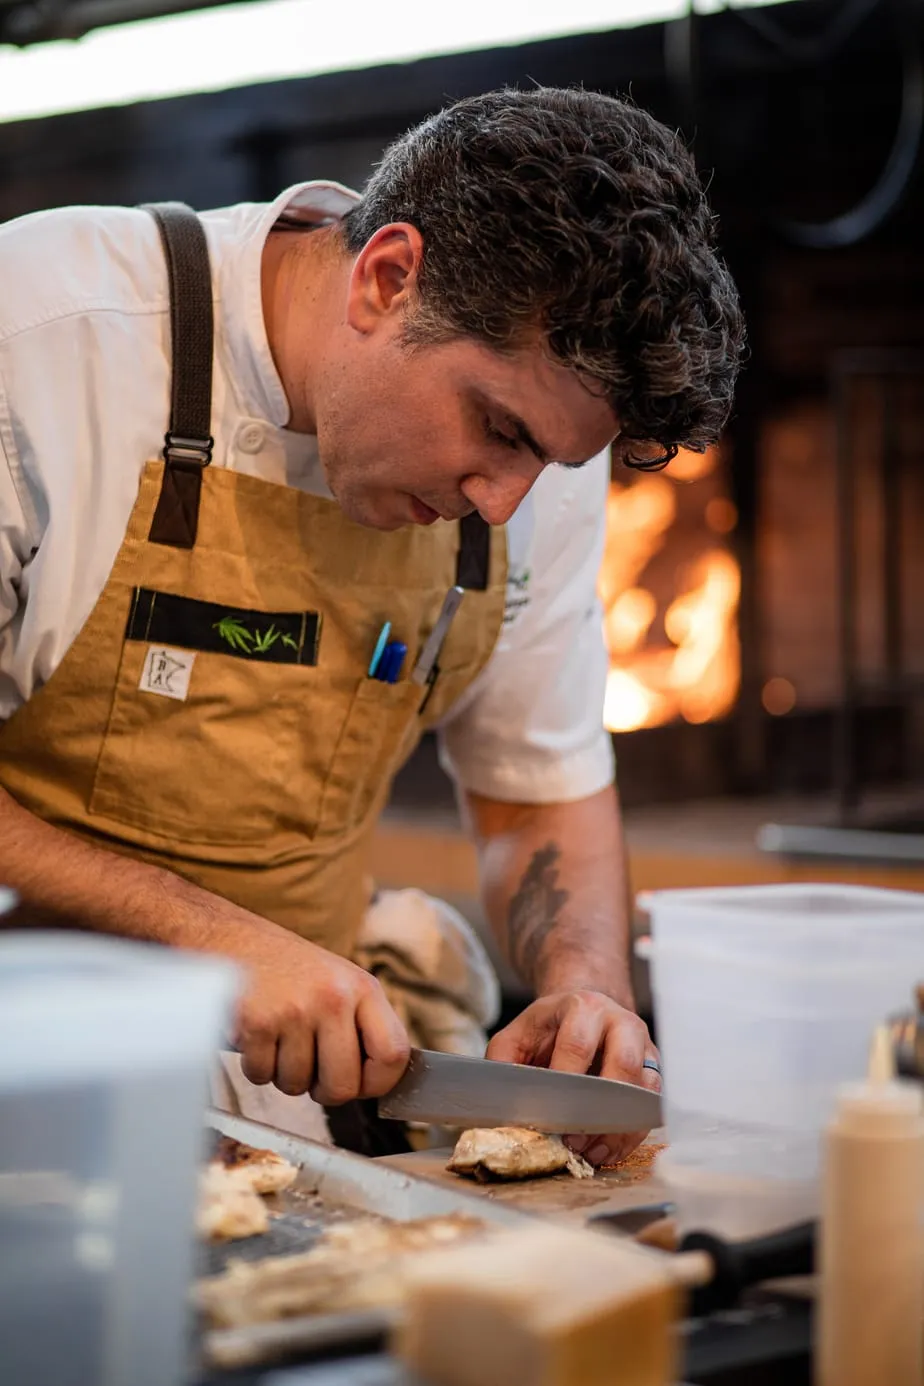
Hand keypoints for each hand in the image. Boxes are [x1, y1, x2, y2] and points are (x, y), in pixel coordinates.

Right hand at [229, 924, 410, 1104]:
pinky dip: (255, 1065)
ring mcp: (296, 1010)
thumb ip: (361, 1025)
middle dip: (323, 1090)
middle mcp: (334, 997)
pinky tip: (256, 1036)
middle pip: (344, 1086)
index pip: (394, 1055)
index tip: (360, 1083)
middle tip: (310, 1068)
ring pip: (298, 1086)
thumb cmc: (286, 968)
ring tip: (278, 1039)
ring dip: (283, 1074)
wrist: (229, 937)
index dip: (377, 1082)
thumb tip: (380, 1082)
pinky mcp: (257, 1023)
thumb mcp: (338, 981)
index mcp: (362, 987)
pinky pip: (261, 1075)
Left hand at [486, 988, 660, 1166]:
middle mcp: (621, 1023)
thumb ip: (503, 1061)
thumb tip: (500, 1101)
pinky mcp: (653, 1072)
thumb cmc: (550, 1028)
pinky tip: (605, 1152)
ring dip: (618, 1128)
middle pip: (623, 1064)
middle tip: (573, 1140)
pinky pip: (651, 1108)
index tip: (549, 1113)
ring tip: (590, 1154)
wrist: (585, 1011)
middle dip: (599, 1108)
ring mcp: (644, 1047)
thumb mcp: (518, 1034)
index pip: (578, 1045)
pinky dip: (629, 1135)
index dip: (565, 1081)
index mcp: (584, 1007)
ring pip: (644, 1090)